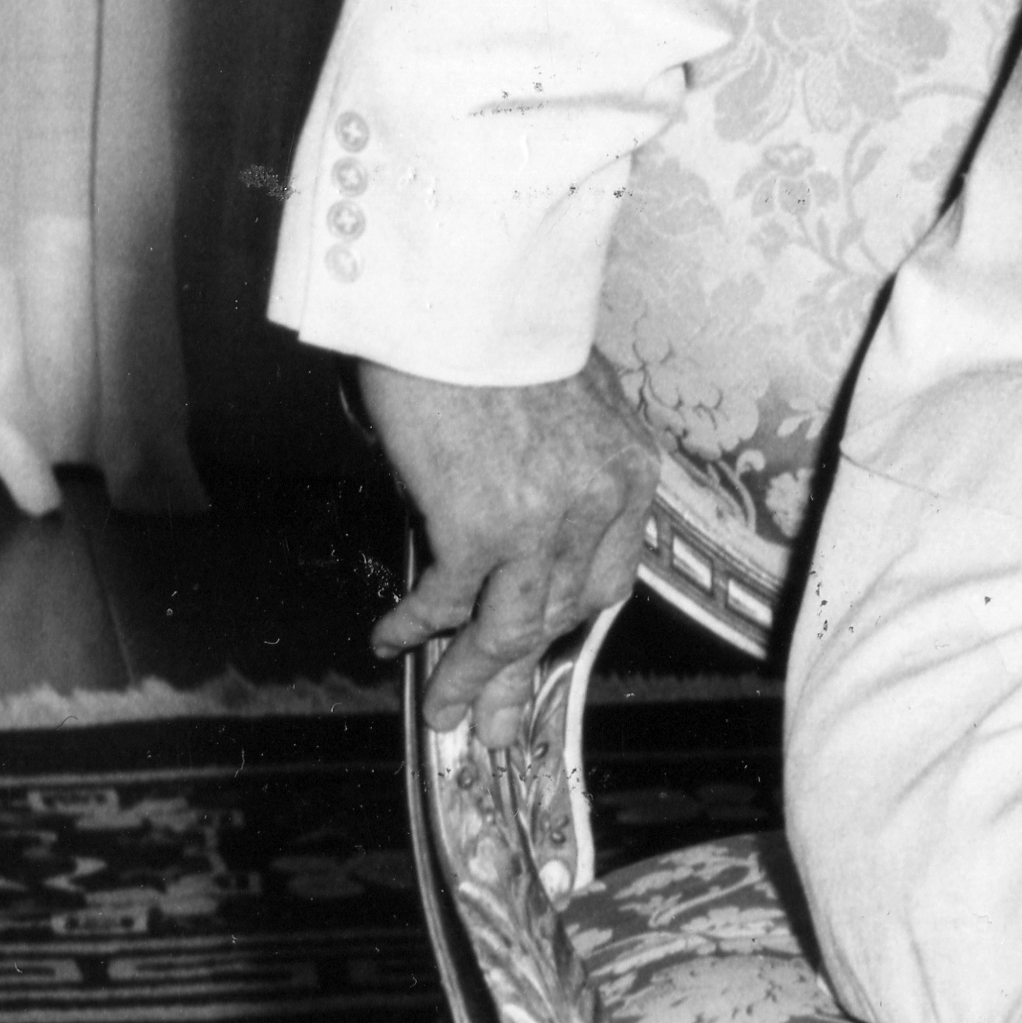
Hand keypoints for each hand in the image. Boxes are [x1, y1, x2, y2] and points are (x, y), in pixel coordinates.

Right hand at [363, 359, 660, 738]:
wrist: (463, 298)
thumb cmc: (501, 333)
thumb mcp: (566, 400)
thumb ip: (561, 460)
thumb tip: (520, 498)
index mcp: (628, 474)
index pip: (610, 575)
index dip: (571, 620)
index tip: (546, 648)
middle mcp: (599, 505)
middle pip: (565, 615)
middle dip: (527, 674)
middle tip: (503, 724)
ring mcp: (544, 523)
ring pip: (513, 628)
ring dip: (474, 676)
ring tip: (448, 712)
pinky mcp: (481, 527)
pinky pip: (448, 601)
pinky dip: (418, 626)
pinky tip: (393, 640)